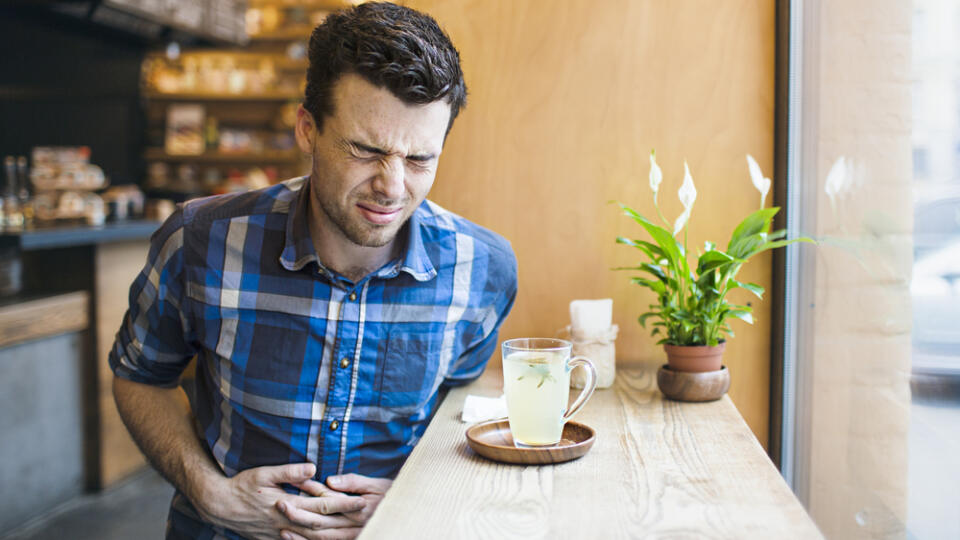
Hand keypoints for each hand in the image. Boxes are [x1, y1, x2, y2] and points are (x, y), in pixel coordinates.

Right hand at [194, 462, 366, 539]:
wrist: (219, 506)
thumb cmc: (242, 486)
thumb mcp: (264, 473)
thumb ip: (289, 472)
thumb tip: (313, 468)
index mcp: (287, 505)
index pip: (322, 506)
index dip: (343, 503)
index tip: (361, 500)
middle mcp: (286, 523)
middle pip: (322, 526)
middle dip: (345, 521)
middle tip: (366, 516)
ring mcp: (280, 534)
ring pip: (312, 538)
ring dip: (334, 534)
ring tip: (353, 529)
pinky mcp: (274, 539)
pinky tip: (326, 539)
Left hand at [279, 473, 392, 538]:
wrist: (405, 514)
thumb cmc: (392, 494)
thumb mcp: (377, 484)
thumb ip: (353, 482)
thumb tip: (330, 481)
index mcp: (357, 509)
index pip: (328, 500)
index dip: (310, 491)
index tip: (293, 482)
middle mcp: (352, 525)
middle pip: (320, 522)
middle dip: (298, 514)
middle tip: (279, 505)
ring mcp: (349, 536)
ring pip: (321, 537)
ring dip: (300, 533)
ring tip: (281, 526)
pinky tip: (294, 538)